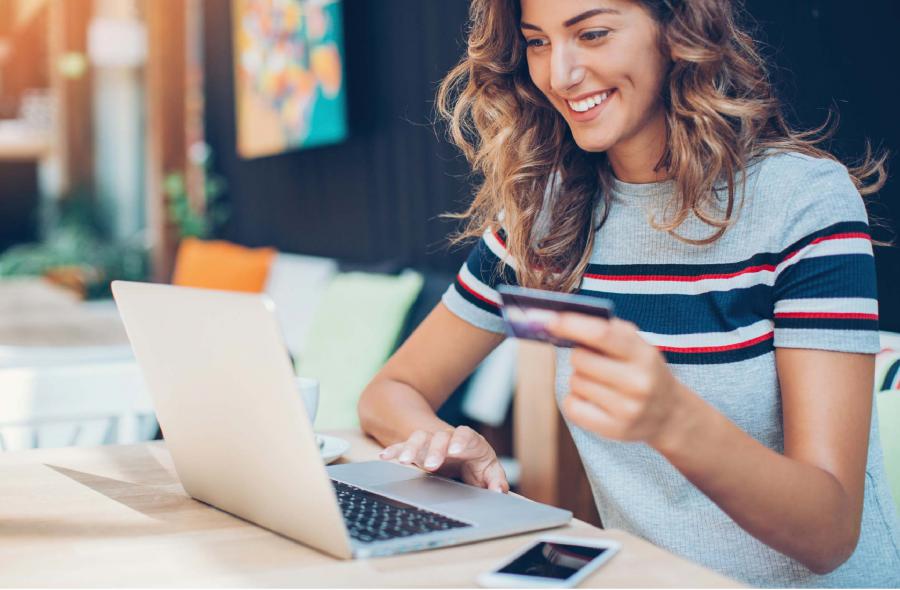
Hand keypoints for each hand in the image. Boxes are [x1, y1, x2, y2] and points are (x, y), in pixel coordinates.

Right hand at [378, 426, 508, 491]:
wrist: (462, 450)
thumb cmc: (477, 462)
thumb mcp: (489, 470)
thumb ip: (495, 480)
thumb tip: (498, 490)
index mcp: (470, 441)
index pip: (466, 435)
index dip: (461, 440)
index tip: (456, 450)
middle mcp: (448, 438)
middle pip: (440, 437)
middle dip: (435, 450)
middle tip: (431, 466)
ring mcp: (430, 442)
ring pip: (419, 438)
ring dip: (411, 448)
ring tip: (404, 461)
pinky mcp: (417, 450)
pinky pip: (403, 446)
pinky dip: (394, 450)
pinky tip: (385, 457)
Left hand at [548, 313, 685, 447]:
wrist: (669, 414)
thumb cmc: (643, 370)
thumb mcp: (638, 345)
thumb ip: (608, 330)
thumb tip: (562, 320)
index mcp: (644, 355)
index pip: (602, 335)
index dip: (571, 325)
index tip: (550, 320)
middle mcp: (637, 382)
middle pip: (581, 359)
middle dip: (579, 355)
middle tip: (592, 360)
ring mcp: (627, 409)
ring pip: (575, 382)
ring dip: (579, 378)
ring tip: (600, 382)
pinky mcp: (614, 430)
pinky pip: (572, 407)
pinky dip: (574, 400)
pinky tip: (591, 399)